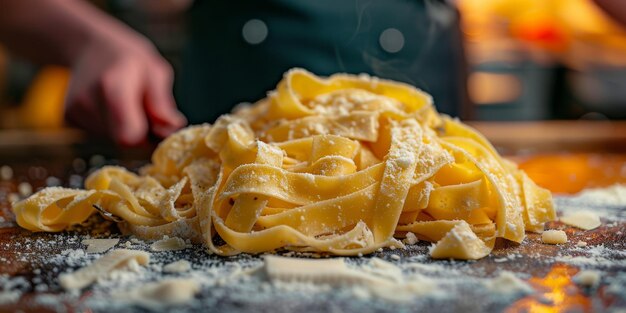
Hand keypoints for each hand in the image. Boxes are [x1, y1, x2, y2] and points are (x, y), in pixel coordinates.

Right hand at [64, 26, 186, 145]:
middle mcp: (87, 101)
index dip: (149, 138)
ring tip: (127, 103)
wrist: (89, 46)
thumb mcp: (155, 71)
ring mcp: (73, 111)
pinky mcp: (67, 118)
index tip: (159, 127)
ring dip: (126, 129)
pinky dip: (112, 127)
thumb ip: (161, 103)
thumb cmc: (129, 58)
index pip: (129, 137)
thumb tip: (173, 127)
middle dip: (141, 135)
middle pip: (122, 141)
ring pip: (111, 140)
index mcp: (112, 86)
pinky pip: (100, 135)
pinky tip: (112, 107)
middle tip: (146, 111)